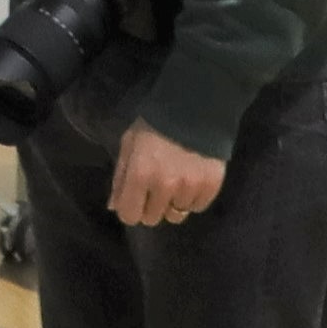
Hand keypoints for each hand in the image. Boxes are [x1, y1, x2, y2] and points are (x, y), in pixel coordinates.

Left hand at [107, 125, 225, 224]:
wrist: (195, 108)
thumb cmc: (154, 124)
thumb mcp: (129, 144)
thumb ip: (120, 178)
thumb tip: (115, 207)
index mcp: (140, 175)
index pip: (130, 216)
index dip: (130, 209)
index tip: (135, 199)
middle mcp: (164, 186)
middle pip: (153, 218)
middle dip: (151, 206)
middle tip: (156, 187)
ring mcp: (189, 188)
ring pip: (177, 215)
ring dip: (173, 202)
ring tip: (176, 182)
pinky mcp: (211, 187)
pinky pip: (197, 207)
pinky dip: (193, 198)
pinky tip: (191, 180)